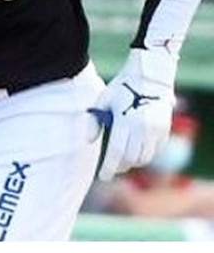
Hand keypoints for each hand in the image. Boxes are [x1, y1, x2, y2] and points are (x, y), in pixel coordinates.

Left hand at [88, 49, 175, 180]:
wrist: (149, 75)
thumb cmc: (122, 87)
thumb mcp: (104, 99)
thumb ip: (95, 120)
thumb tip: (88, 141)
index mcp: (126, 120)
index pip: (117, 152)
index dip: (109, 167)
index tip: (102, 177)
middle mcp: (143, 128)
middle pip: (131, 158)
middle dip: (120, 166)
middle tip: (112, 168)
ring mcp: (156, 130)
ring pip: (145, 158)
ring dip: (133, 162)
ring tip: (123, 160)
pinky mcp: (165, 130)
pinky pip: (155, 151)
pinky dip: (146, 155)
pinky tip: (137, 151)